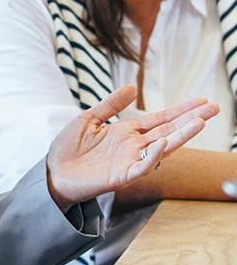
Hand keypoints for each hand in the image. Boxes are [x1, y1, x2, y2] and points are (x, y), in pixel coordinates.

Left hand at [45, 86, 218, 210]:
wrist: (51, 172)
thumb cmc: (68, 148)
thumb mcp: (88, 119)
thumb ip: (110, 104)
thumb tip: (132, 87)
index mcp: (127, 132)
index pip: (160, 119)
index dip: (180, 110)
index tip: (202, 101)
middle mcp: (133, 147)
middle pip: (168, 131)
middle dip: (190, 120)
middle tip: (214, 108)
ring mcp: (130, 161)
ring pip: (162, 148)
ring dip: (181, 136)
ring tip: (200, 122)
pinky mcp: (121, 176)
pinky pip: (142, 166)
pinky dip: (154, 156)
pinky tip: (166, 144)